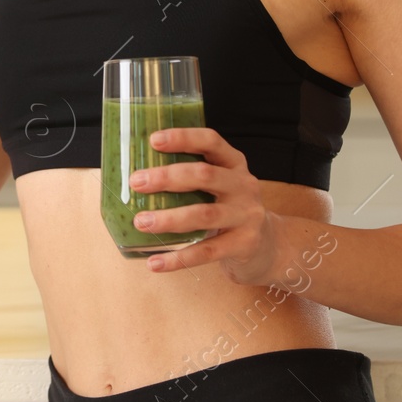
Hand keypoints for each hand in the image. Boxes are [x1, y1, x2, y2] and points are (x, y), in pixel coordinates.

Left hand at [129, 126, 283, 285]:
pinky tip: (154, 263)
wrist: (268, 245)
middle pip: (204, 176)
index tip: (154, 140)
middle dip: (167, 178)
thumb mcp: (218, 185)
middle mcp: (243, 185)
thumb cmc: (228, 208)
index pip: (211, 141)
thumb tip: (134, 176)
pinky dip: (177, 259)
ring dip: (169, 218)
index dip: (183, 138)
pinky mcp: (244, 245)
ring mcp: (246, 216)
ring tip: (140, 222)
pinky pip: (206, 252)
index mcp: (233, 163)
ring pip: (204, 215)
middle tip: (136, 183)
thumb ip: (190, 176)